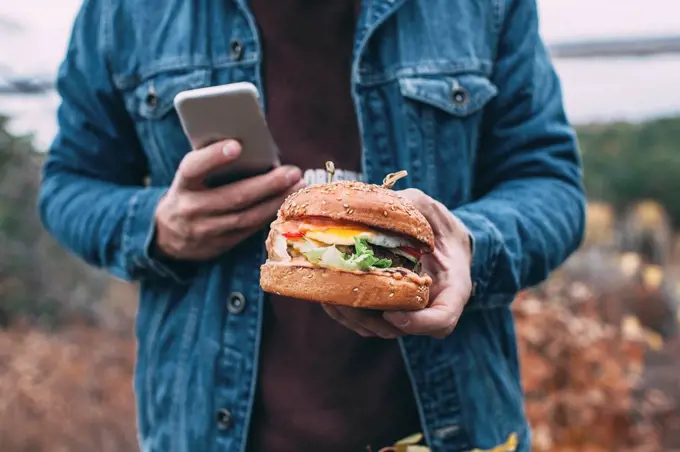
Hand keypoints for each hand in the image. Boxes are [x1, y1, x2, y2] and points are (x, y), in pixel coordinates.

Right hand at [154, 139, 303, 259]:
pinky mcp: (220, 244)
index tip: (237, 145)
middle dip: (267, 184)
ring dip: (276, 201)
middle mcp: (191, 209)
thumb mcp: (191, 177)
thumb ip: (211, 164)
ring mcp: (206, 230)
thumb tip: (253, 146)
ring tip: (298, 186)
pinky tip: (288, 203)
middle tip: (292, 171)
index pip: (194, 168)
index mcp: (182, 184)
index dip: (214, 157)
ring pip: (247, 217)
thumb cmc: (190, 192)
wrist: (168, 235)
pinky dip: (270, 214)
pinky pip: (250, 229)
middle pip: (233, 196)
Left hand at [322, 188, 471, 338]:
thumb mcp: (431, 209)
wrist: (439, 241)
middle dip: (370, 320)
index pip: (442, 320)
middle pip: (401, 329)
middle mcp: (431, 307)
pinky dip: (347, 315)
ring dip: (353, 318)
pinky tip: (328, 296)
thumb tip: (386, 201)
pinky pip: (366, 322)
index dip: (416, 323)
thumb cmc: (436, 224)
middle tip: (345, 302)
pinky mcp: (388, 311)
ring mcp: (408, 312)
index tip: (391, 314)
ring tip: (331, 298)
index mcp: (454, 288)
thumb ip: (413, 204)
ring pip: (379, 329)